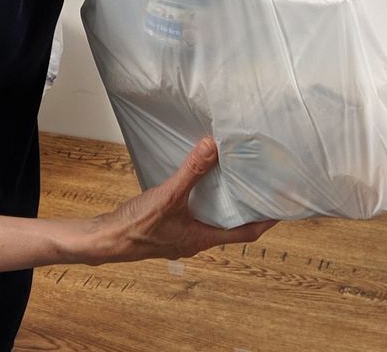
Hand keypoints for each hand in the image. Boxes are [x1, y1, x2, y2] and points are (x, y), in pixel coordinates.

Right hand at [89, 137, 278, 263]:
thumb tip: (212, 147)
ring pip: (212, 219)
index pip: (245, 233)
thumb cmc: (136, 227)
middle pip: (231, 226)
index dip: (264, 220)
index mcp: (202, 239)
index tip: (280, 206)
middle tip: (258, 186)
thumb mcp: (168, 196)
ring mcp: (181, 236)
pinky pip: (194, 214)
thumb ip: (191, 172)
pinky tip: (197, 183)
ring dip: (223, 202)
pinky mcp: (168, 228)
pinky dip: (203, 199)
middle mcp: (196, 240)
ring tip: (232, 179)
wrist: (106, 239)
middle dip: (245, 207)